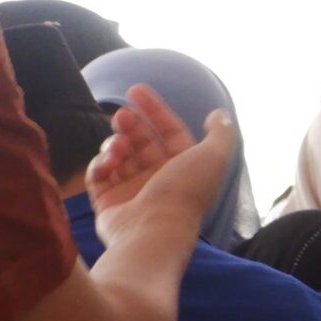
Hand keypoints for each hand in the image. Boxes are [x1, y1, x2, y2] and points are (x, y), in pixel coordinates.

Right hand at [89, 88, 237, 248]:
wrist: (153, 230)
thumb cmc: (184, 191)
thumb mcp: (213, 157)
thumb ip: (221, 133)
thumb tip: (219, 114)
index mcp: (186, 169)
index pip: (170, 133)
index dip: (155, 110)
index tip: (134, 90)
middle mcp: (160, 180)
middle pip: (142, 142)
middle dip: (131, 124)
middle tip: (121, 115)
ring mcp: (133, 192)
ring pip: (119, 156)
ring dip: (115, 144)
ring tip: (118, 146)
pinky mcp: (109, 204)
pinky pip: (100, 176)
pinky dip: (101, 164)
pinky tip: (108, 163)